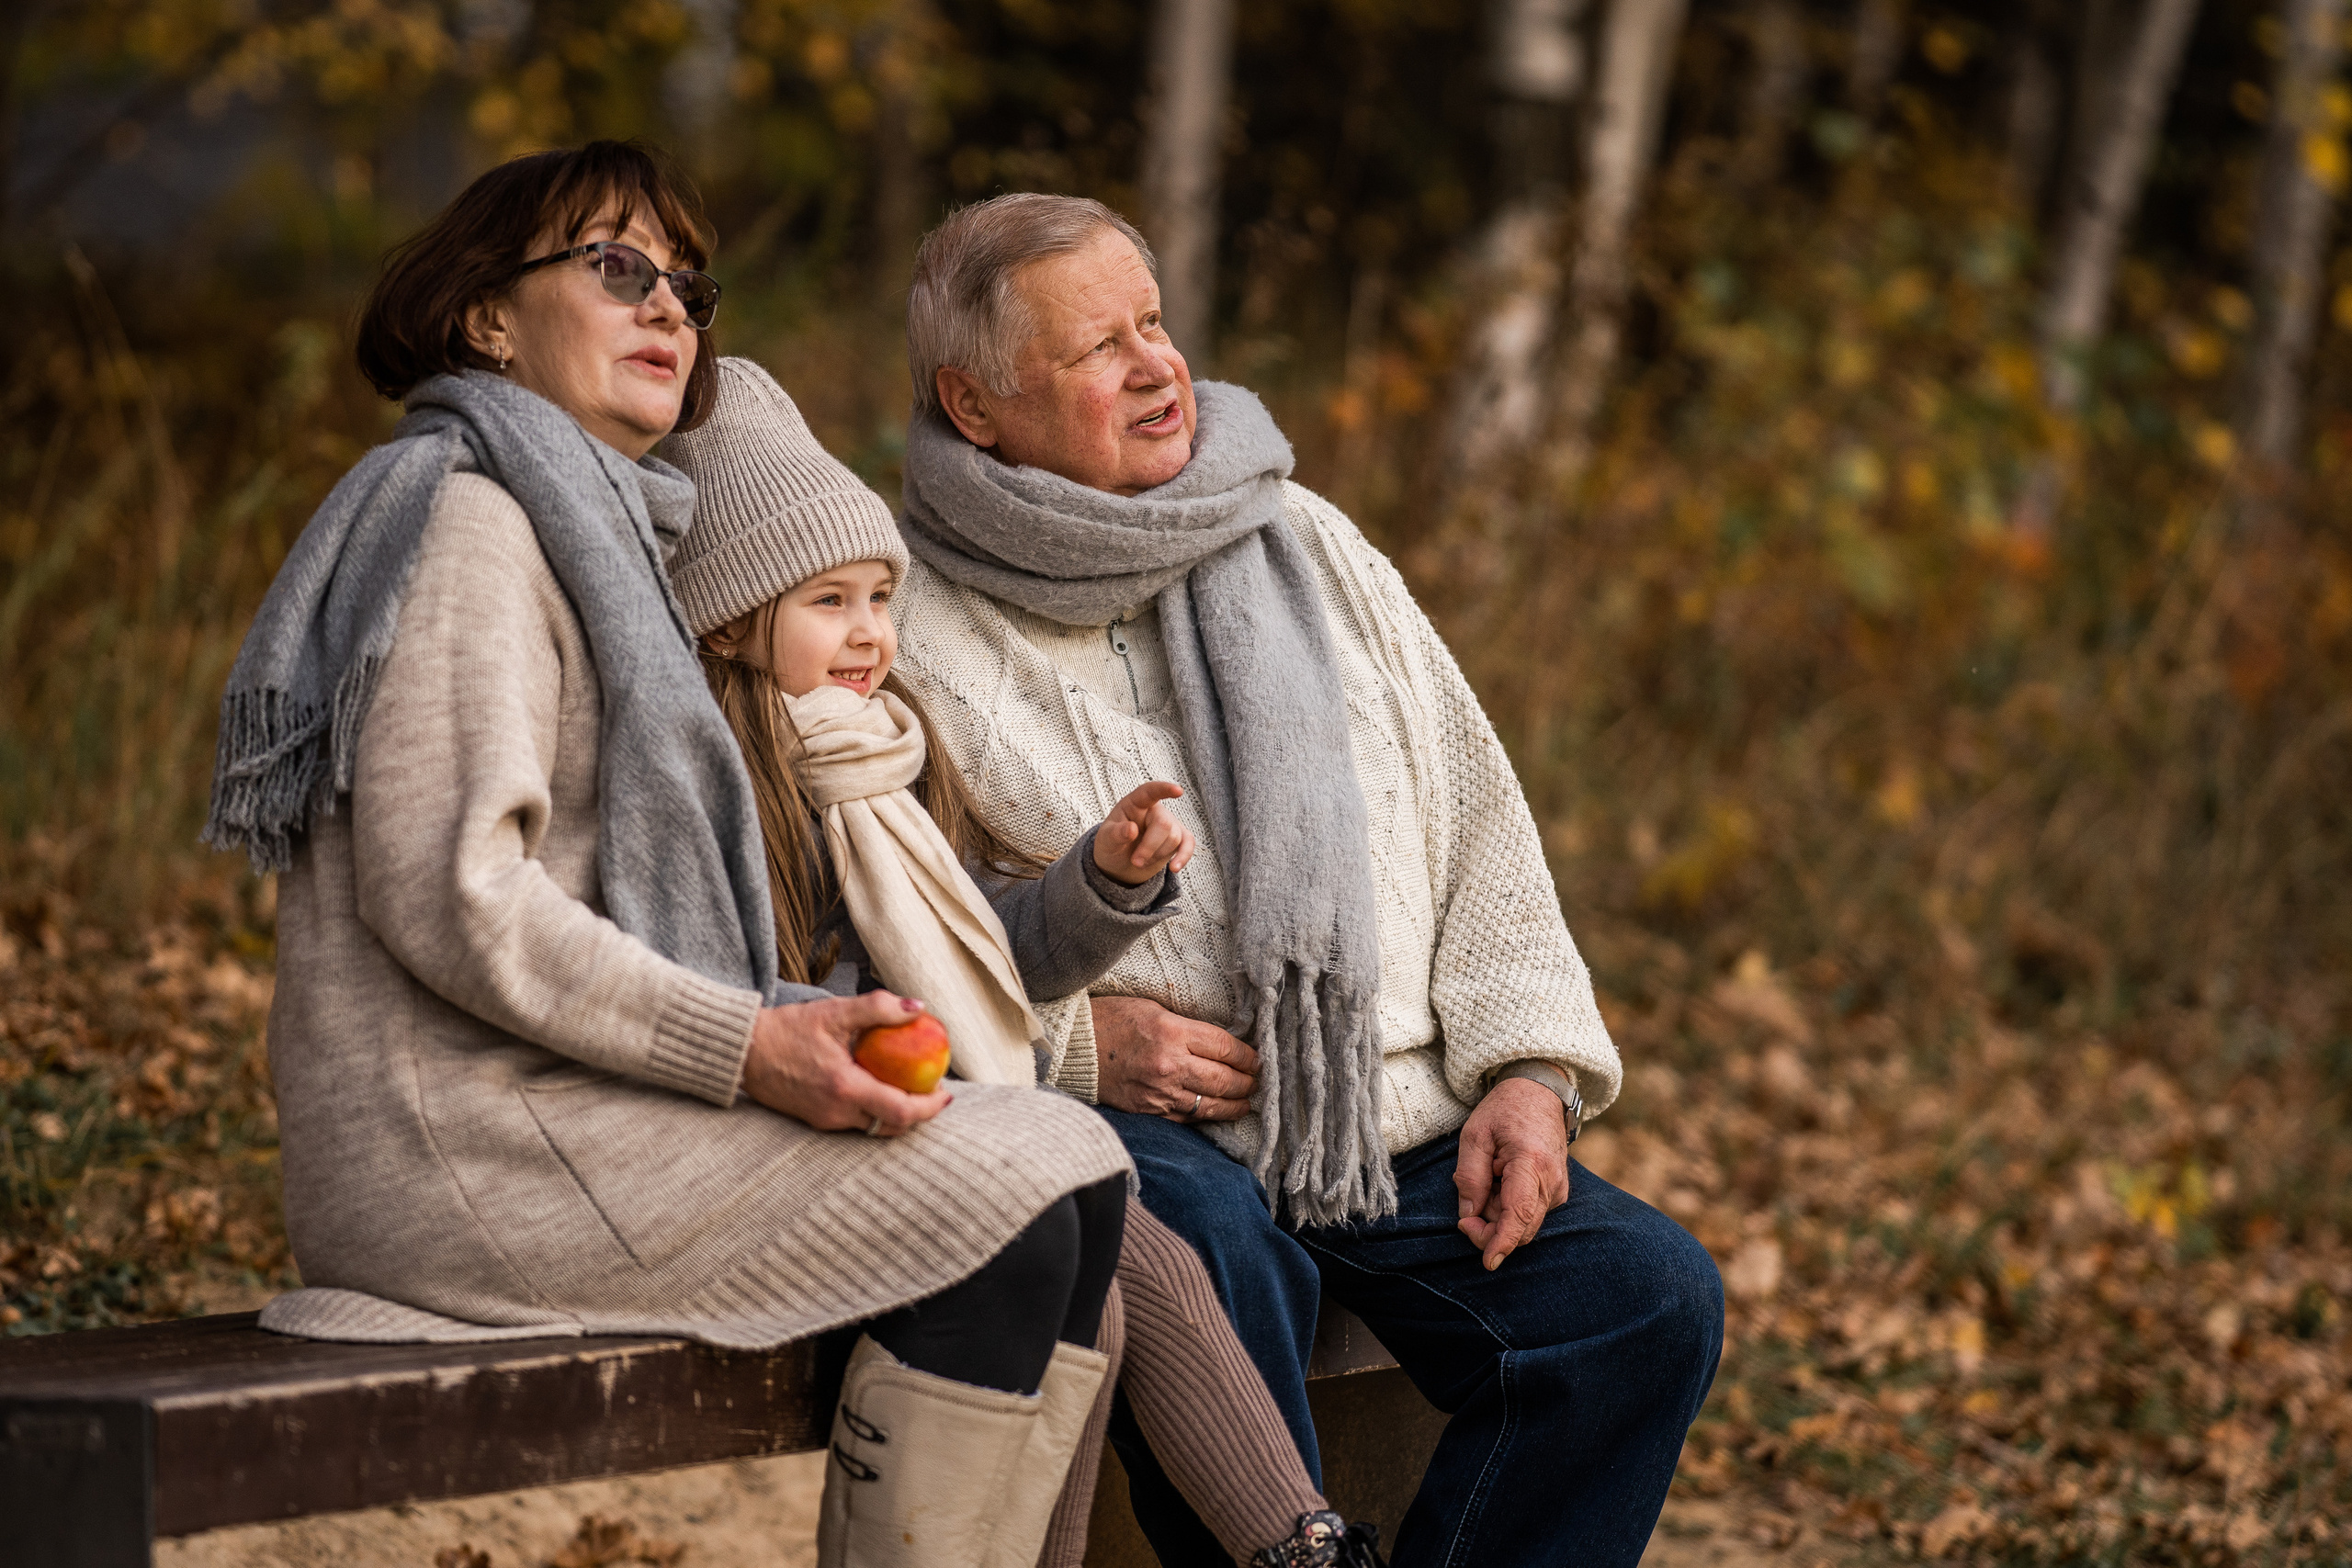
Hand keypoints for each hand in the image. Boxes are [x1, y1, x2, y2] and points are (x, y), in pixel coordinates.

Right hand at [741, 991, 952, 1134]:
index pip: (899, 1111)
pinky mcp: (815, 1119)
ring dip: (897, 1113)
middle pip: (891, 1127)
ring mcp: (824, 1120)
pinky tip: (879, 1086)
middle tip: (934, 1091)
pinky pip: (855, 1121)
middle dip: (919, 1114)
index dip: (929, 1107)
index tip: (946, 1093)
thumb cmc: (787, 1029)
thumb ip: (879, 1008)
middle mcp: (836, 1112)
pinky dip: (875, 1110)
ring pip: (873, 1127)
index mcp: (844, 1088)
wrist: (744, 1051)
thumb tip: (919, 1007)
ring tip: (911, 1088)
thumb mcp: (835, 1012)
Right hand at [1091, 995, 1258, 1120]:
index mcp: (1172, 1032)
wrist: (1073, 1048)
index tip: (1257, 1059)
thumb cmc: (1111, 1020)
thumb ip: (1187, 1026)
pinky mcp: (1148, 1110)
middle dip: (1247, 1082)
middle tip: (1258, 1081)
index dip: (1247, 1055)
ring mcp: (1159, 1092)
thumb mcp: (1154, 1009)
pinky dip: (1206, 1114)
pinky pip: (1187, 1117)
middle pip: (1224, 1079)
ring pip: (1210, 1104)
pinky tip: (1218, 1111)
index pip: (1225, 1047)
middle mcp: (1169, 1065)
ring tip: (1247, 1101)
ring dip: (1235, 1104)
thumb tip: (1221, 1043)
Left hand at [1093, 782, 1196, 886]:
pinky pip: (1188, 845)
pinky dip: (1182, 857)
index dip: (1164, 789)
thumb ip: (1116, 833)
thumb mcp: (1106, 839)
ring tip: (1141, 861)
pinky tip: (1174, 868)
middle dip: (1150, 847)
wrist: (1120, 861)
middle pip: (1164, 824)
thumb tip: (1132, 829)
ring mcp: (1169, 823)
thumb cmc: (1112, 843)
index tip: (1178, 791)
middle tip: (1135, 862)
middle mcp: (1155, 810)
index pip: (1150, 792)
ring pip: (1174, 838)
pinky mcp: (1179, 838)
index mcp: (1135, 803)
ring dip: (1156, 855)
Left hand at [1454, 1076, 1572, 1270]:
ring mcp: (1559, 1188)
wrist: (1539, 1092)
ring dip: (1498, 1217)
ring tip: (1486, 1183)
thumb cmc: (1505, 1110)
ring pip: (1524, 1223)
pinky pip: (1530, 1214)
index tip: (1488, 1262)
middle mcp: (1552, 1181)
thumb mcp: (1475, 1135)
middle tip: (1465, 1215)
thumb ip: (1470, 1177)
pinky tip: (1500, 1185)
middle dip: (1489, 1231)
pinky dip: (1509, 1209)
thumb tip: (1468, 1214)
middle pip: (1521, 1228)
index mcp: (1531, 1163)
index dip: (1501, 1241)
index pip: (1518, 1214)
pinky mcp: (1557, 1191)